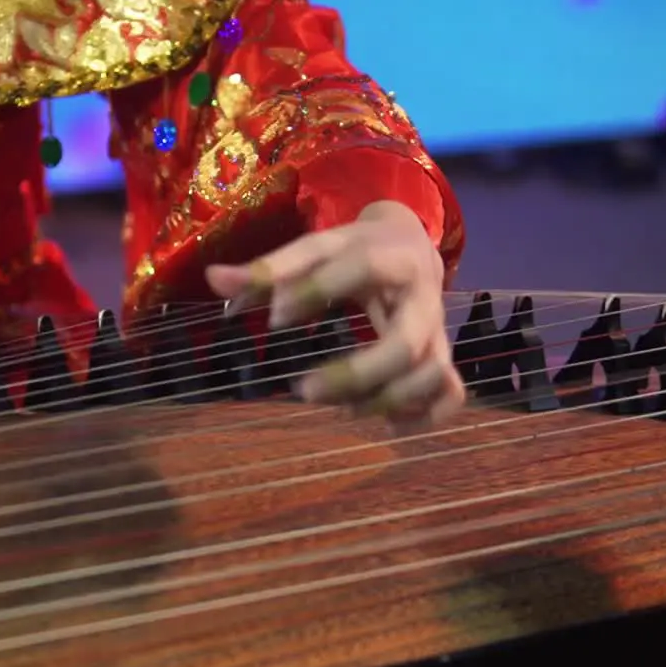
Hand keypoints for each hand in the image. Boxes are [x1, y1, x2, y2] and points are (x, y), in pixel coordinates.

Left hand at [205, 201, 463, 428]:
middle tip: (304, 391)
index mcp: (390, 258)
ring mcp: (438, 332)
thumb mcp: (316, 249)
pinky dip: (423, 415)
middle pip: (406, 345)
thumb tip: (213, 279)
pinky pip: (451, 394)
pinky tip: (384, 421)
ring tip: (343, 409)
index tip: (274, 319)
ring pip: (432, 375)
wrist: (410, 245)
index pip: (360, 270)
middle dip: (357, 374)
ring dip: (387, 401)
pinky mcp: (445, 356)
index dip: (316, 292)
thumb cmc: (353, 251)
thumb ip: (267, 268)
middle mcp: (423, 299)